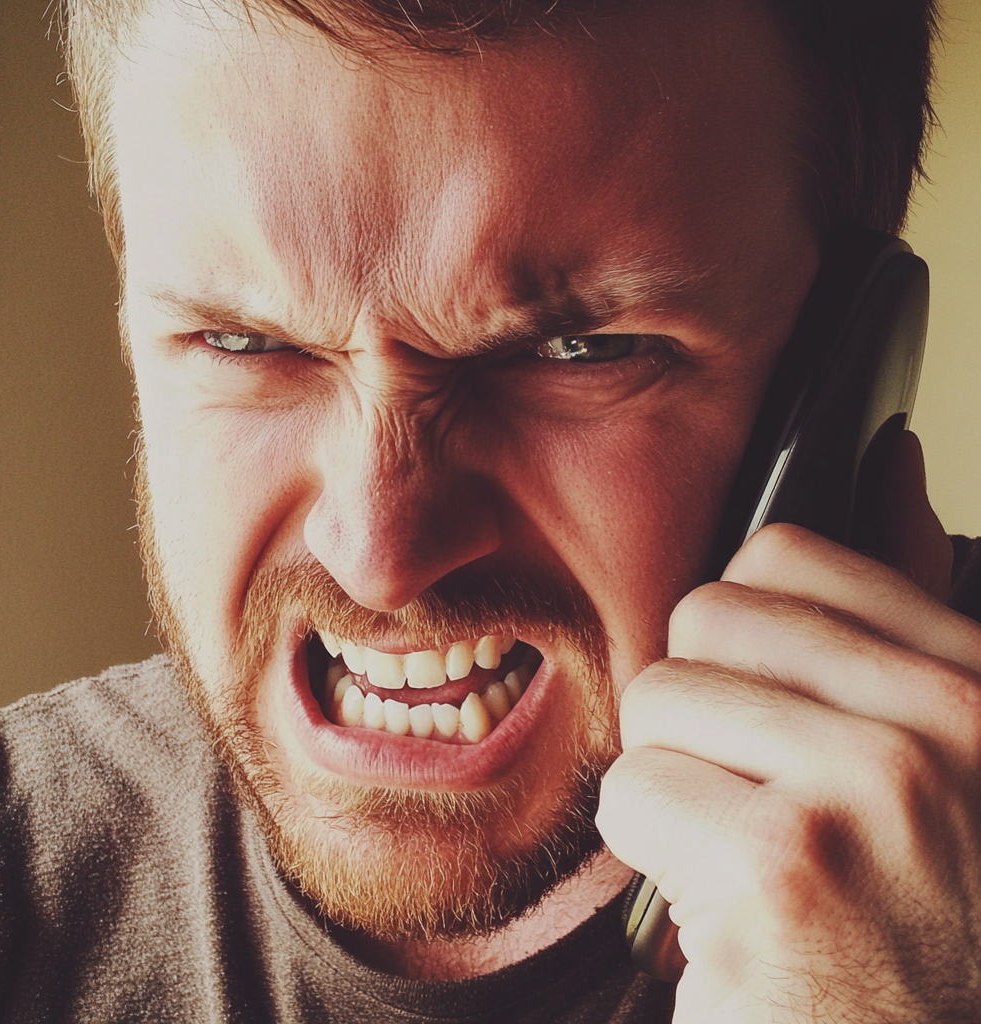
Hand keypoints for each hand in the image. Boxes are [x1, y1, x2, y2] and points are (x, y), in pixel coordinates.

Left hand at [597, 443, 980, 1021]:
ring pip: (659, 699)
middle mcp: (950, 726)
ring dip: (677, 784)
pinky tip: (724, 903)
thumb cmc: (911, 917)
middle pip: (704, 618)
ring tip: (744, 849)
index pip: (787, 555)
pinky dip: (654, 853)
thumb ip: (902, 613)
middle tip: (754, 793)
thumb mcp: (938, 747)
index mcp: (979, 683)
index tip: (761, 699)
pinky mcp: (784, 869)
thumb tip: (893, 456)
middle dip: (701, 711)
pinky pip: (635, 790)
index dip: (742, 630)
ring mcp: (872, 793)